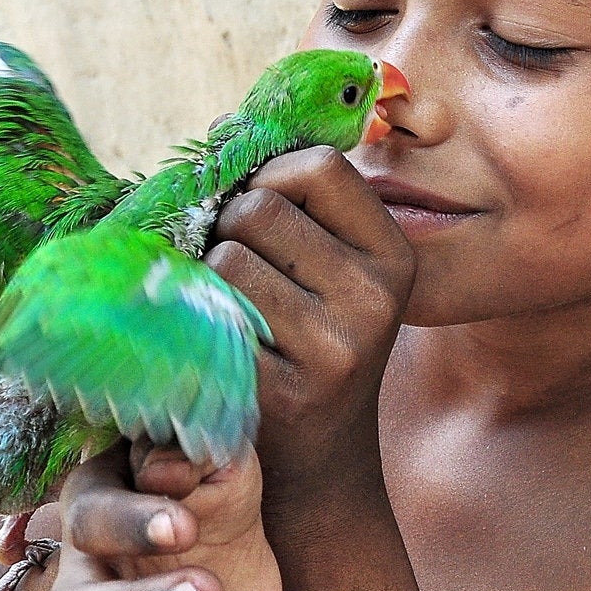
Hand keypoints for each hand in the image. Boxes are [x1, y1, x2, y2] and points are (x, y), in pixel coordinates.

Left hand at [203, 146, 415, 538]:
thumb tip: (226, 125)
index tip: (260, 209)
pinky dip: (196, 321)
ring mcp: (334, 350)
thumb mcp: (337, 271)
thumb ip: (300, 202)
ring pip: (227, 259)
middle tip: (233, 266)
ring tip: (225, 305)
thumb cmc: (312, 341)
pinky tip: (214, 342)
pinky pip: (209, 318)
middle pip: (260, 210)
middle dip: (230, 228)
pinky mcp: (284, 393)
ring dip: (207, 276)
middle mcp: (376, 299)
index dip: (272, 176)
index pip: (319, 166)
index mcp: (395, 255)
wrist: (319, 464)